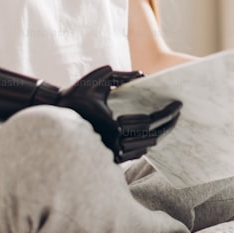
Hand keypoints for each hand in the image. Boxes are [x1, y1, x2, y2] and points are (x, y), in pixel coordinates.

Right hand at [56, 66, 180, 162]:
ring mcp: (110, 153)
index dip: (167, 113)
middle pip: (151, 138)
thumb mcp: (99, 78)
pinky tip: (153, 133)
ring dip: (158, 136)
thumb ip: (122, 75)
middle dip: (168, 125)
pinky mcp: (107, 157)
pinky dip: (146, 144)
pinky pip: (134, 154)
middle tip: (179, 114)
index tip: (179, 104)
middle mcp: (113, 143)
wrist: (54, 111)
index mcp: (113, 126)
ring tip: (169, 122)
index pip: (150, 122)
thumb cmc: (77, 93)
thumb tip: (143, 75)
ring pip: (144, 148)